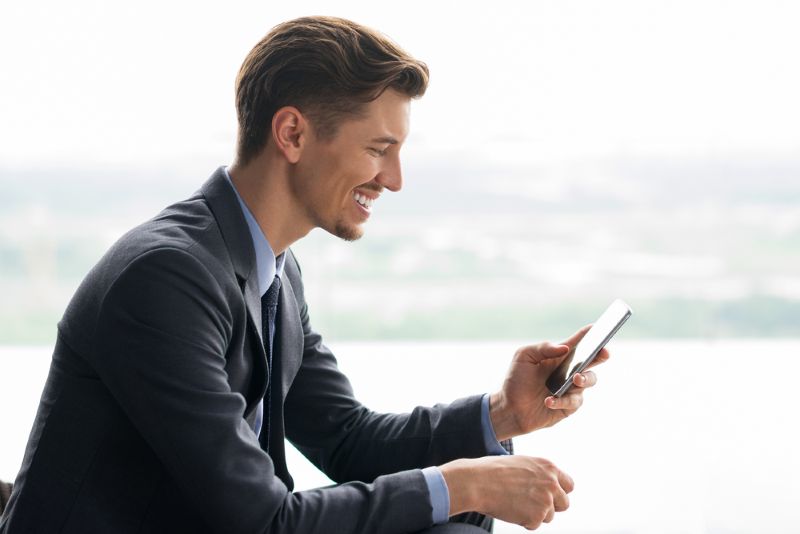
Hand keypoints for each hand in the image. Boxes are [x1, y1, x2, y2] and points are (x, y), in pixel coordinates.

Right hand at [441, 455, 573, 530]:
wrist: (477, 482)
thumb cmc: (492, 471)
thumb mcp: (521, 464)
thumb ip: (538, 474)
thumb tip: (544, 488)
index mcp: (548, 466)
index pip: (569, 485)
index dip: (559, 492)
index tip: (550, 497)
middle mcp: (552, 483)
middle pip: (565, 504)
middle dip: (551, 507)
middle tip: (533, 506)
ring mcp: (546, 500)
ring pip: (549, 517)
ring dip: (534, 514)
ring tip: (514, 504)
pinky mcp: (537, 516)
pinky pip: (534, 525)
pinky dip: (523, 521)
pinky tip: (509, 509)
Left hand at [489, 326, 608, 440]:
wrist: (509, 408)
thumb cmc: (516, 379)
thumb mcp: (524, 357)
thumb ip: (543, 348)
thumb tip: (564, 348)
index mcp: (559, 356)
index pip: (578, 342)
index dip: (590, 334)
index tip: (599, 327)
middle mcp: (569, 370)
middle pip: (592, 360)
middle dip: (601, 355)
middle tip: (604, 352)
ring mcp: (571, 388)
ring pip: (589, 380)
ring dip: (584, 379)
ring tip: (575, 379)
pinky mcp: (569, 406)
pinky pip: (573, 402)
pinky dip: (561, 401)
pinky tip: (549, 400)